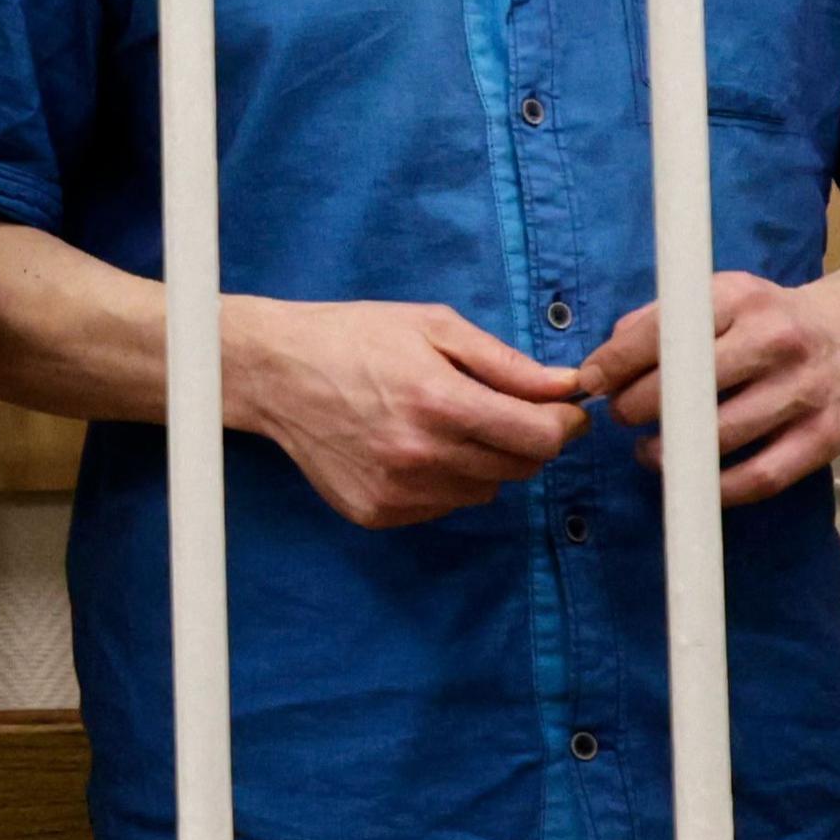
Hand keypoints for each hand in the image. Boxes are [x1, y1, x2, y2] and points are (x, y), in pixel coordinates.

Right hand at [227, 297, 589, 528]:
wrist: (273, 373)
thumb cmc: (354, 338)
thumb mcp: (432, 326)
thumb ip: (504, 362)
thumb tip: (565, 386)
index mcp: (440, 403)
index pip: (539, 437)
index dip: (564, 423)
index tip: (564, 410)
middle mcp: (422, 456)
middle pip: (519, 468)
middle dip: (525, 438)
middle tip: (500, 409)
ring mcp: (398, 492)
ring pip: (485, 491)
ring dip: (484, 462)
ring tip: (445, 425)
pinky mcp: (378, 512)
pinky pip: (443, 505)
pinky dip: (444, 481)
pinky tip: (412, 447)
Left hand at [577, 271, 839, 503]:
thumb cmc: (773, 318)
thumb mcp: (721, 294)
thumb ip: (663, 319)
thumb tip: (606, 358)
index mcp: (742, 299)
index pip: (666, 331)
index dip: (617, 361)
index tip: (591, 381)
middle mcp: (778, 342)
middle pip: (690, 385)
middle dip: (638, 406)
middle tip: (620, 414)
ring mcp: (806, 392)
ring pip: (722, 434)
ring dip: (672, 451)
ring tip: (649, 450)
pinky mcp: (826, 438)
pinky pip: (763, 476)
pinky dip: (720, 488)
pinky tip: (694, 480)